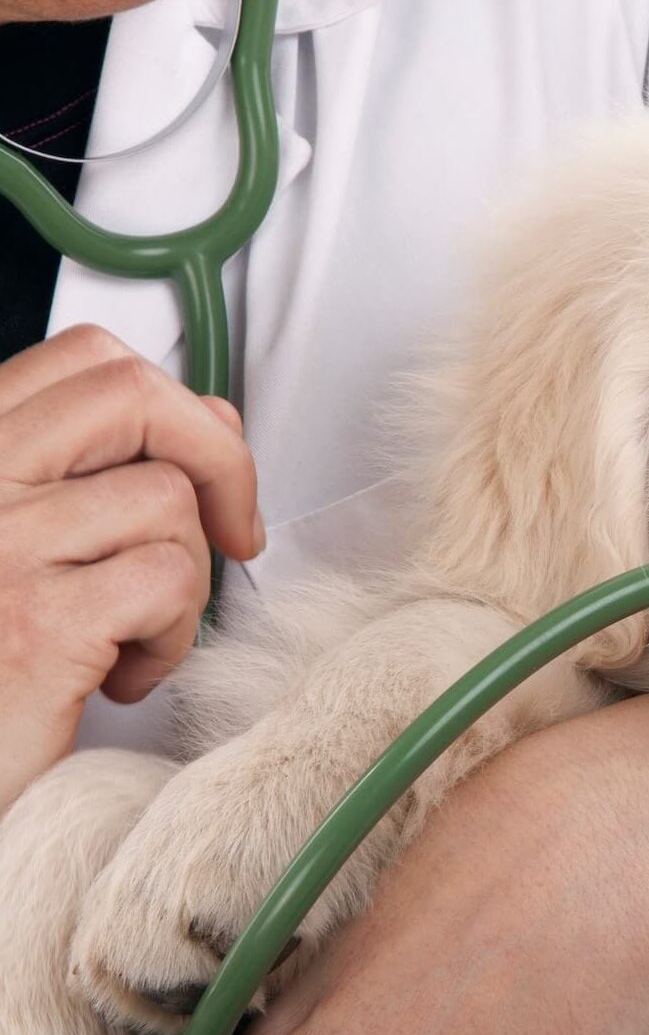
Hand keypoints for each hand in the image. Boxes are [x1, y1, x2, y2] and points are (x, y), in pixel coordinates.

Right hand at [0, 326, 263, 810]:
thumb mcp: (32, 546)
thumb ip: (102, 472)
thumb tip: (213, 420)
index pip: (89, 360)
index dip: (176, 404)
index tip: (205, 472)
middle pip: (136, 397)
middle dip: (217, 462)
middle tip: (231, 535)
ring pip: (167, 503)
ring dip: (182, 582)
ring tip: (132, 636)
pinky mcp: (38, 624)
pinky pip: (169, 582)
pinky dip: (172, 637)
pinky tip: (124, 674)